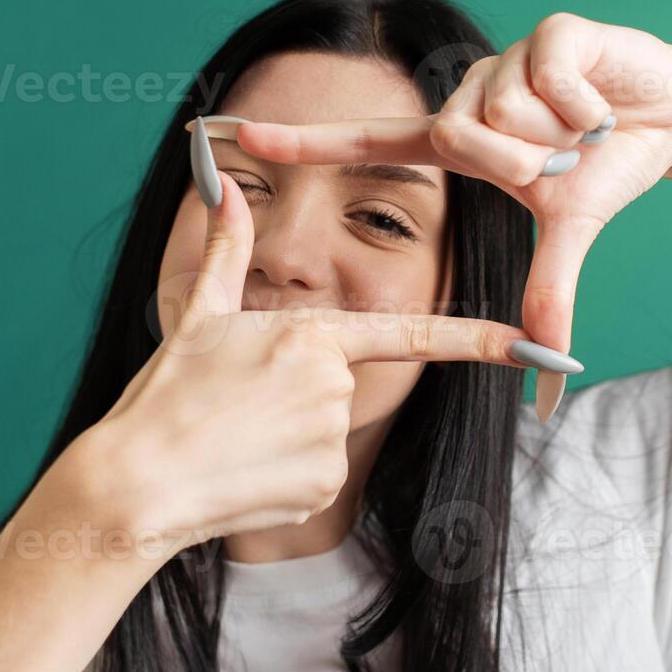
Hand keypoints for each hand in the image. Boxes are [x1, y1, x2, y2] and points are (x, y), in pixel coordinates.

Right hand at [82, 171, 544, 552]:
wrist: (138, 482)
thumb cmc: (167, 394)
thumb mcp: (200, 316)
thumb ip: (228, 251)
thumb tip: (224, 186)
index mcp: (314, 334)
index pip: (415, 333)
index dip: (481, 339)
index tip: (533, 344)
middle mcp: (336, 385)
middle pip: (342, 383)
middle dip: (298, 393)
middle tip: (240, 405)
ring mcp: (333, 439)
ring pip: (328, 430)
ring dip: (289, 436)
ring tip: (236, 438)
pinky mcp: (324, 485)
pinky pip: (317, 474)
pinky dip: (286, 475)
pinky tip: (246, 472)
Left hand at [230, 13, 671, 353]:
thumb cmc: (605, 167)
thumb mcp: (568, 233)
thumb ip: (548, 294)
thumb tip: (551, 368)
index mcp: (458, 139)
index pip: (366, 141)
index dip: (303, 140)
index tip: (234, 135)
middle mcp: (469, 95)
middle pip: (457, 136)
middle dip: (516, 162)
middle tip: (557, 161)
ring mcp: (506, 58)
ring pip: (505, 110)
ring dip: (559, 133)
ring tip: (585, 129)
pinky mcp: (552, 30)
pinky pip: (551, 80)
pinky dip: (588, 108)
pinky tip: (604, 106)